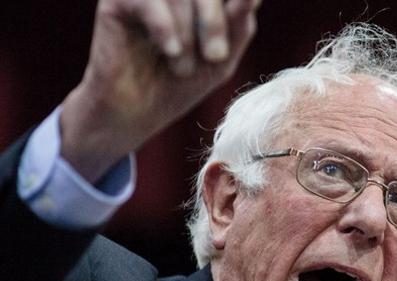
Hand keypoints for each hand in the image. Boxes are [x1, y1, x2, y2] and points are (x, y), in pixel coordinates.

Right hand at [59, 0, 259, 182]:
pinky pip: (149, 1)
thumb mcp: (222, 57)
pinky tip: (170, 51)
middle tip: (215, 57)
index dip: (238, 5)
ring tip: (182, 67)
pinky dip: (165, 28)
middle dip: (214, 23)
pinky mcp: (116, 1)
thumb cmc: (182, 84)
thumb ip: (239, 23)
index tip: (232, 43)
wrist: (137, 112)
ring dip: (188, 35)